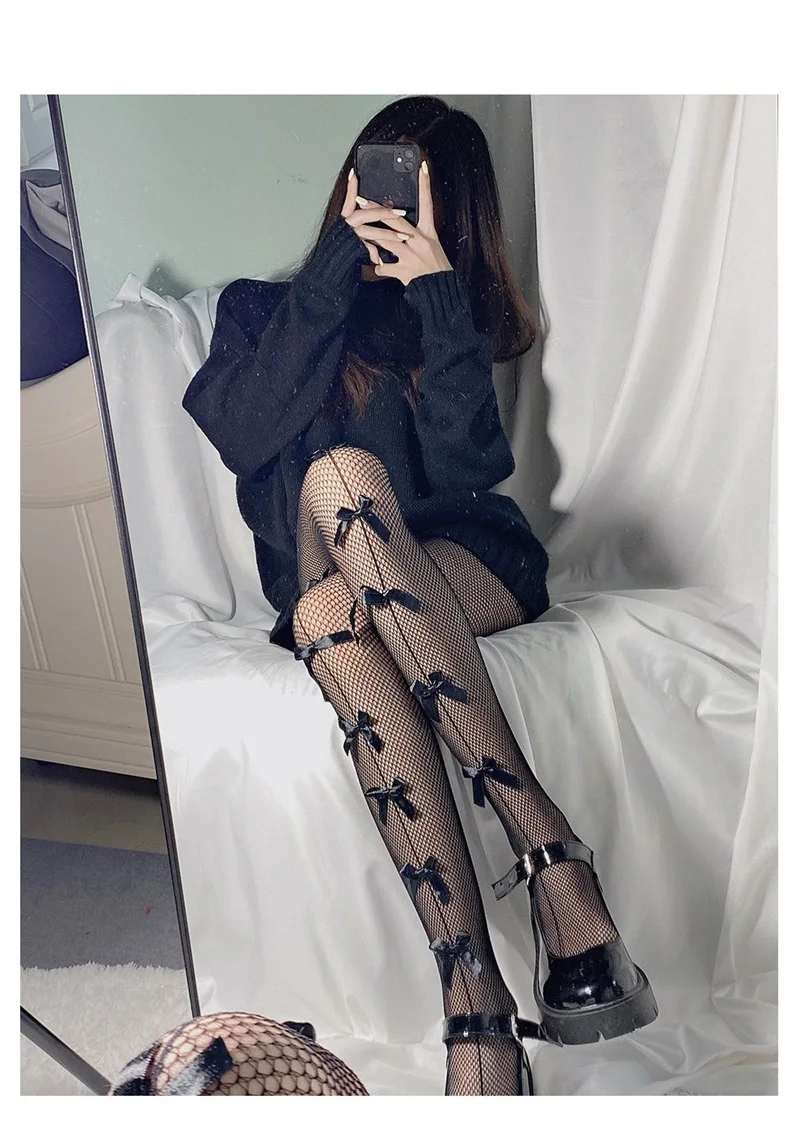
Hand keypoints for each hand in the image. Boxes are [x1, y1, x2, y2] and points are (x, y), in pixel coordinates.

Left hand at [349, 161, 453, 286]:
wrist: (441, 293)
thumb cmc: (438, 271)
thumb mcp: (433, 248)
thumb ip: (418, 237)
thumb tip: (403, 230)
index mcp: (429, 234)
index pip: (428, 204)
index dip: (425, 184)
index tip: (422, 166)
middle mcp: (420, 242)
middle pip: (395, 220)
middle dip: (376, 209)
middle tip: (361, 199)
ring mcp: (411, 256)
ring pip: (385, 242)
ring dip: (370, 237)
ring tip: (357, 231)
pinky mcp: (404, 271)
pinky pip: (384, 268)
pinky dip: (378, 268)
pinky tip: (373, 268)